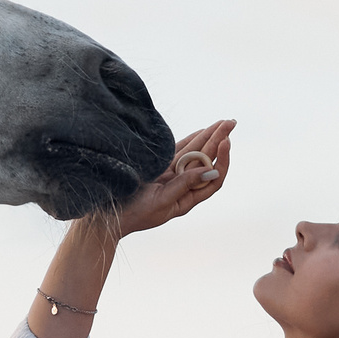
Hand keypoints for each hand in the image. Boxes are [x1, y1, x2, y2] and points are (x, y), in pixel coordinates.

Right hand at [87, 120, 234, 239]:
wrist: (108, 214)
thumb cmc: (134, 213)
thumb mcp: (161, 201)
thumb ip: (184, 185)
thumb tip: (209, 170)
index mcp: (186, 199)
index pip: (212, 178)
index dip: (221, 159)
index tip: (225, 142)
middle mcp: (182, 187)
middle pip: (206, 161)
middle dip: (218, 141)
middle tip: (230, 122)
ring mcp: (170, 176)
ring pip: (194, 154)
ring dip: (207, 137)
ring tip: (223, 122)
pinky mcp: (158, 169)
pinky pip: (178, 152)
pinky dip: (190, 141)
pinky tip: (201, 132)